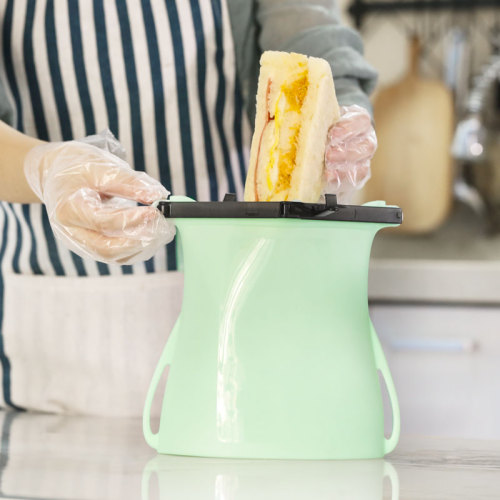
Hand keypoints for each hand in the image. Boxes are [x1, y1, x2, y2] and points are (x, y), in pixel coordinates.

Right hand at [24, 134, 174, 264]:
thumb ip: (130, 183)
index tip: (155, 211)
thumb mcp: (101, 166)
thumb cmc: (76, 167)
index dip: (132, 220)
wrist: (54, 175)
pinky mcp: (90, 246)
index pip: (103, 222)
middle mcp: (71, 232)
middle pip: (107, 249)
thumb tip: (158, 195)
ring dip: (141, 247)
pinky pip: (116, 254)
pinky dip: (136, 248)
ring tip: (161, 230)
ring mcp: (80, 242)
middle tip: (163, 226)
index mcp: (69, 209)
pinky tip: (151, 235)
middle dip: (140, 241)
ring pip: (113, 256)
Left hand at [324, 105, 376, 197]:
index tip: (332, 133)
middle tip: (328, 155)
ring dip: (344, 169)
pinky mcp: (357, 176)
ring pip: (363, 167)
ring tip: (327, 169)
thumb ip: (319, 119)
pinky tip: (328, 178)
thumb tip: (304, 119)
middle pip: (366, 146)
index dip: (348, 127)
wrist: (328, 142)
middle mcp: (366, 140)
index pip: (361, 120)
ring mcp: (364, 160)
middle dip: (345, 152)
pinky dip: (340, 180)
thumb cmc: (325, 126)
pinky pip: (354, 181)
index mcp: (360, 120)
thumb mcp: (324, 118)